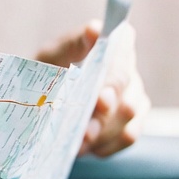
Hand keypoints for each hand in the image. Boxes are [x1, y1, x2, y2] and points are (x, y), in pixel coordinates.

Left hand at [36, 20, 150, 157]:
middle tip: (84, 130)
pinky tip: (86, 148)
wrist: (43, 95)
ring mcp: (135, 97)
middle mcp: (130, 70)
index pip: (123, 56)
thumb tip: (95, 30)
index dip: (113, 78)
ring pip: (129, 118)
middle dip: (104, 114)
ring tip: (78, 143)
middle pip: (126, 93)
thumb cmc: (49, 69)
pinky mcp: (133, 123)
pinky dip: (105, 145)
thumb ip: (74, 43)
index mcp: (114, 45)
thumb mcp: (54, 53)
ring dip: (102, 133)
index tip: (99, 98)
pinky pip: (127, 137)